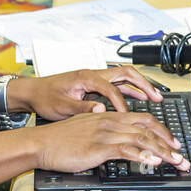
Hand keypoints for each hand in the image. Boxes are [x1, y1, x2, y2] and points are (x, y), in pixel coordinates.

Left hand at [11, 66, 162, 119]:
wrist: (33, 91)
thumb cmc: (44, 97)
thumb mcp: (60, 106)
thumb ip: (81, 108)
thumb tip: (100, 110)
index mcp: (86, 77)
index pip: (111, 88)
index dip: (121, 103)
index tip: (128, 117)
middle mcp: (94, 74)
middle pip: (126, 73)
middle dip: (144, 84)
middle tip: (158, 96)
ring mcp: (95, 79)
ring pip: (124, 78)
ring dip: (140, 86)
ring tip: (156, 98)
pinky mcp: (94, 85)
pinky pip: (117, 85)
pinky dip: (130, 91)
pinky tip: (139, 100)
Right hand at [29, 111, 186, 173]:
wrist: (42, 142)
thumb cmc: (61, 139)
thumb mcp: (88, 129)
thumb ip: (106, 133)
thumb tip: (121, 143)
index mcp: (110, 116)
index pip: (144, 119)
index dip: (163, 131)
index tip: (174, 143)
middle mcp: (111, 121)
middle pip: (149, 128)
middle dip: (169, 143)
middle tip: (182, 156)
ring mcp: (106, 133)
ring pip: (142, 138)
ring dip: (163, 151)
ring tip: (176, 161)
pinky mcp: (98, 147)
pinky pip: (126, 149)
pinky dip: (143, 155)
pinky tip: (154, 162)